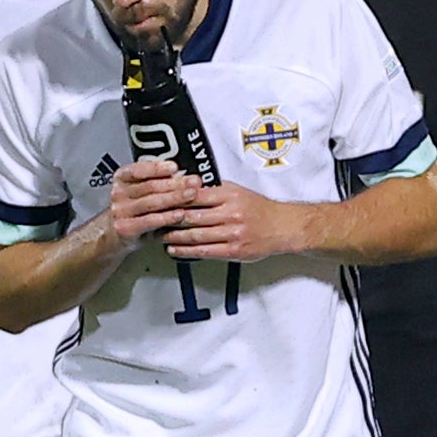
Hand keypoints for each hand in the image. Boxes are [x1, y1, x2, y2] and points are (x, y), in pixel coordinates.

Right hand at [106, 159, 194, 243]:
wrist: (117, 235)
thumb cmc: (135, 211)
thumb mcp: (144, 193)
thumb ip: (161, 183)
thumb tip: (187, 178)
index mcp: (122, 178)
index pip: (138, 169)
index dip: (157, 168)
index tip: (174, 167)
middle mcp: (119, 193)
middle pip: (150, 186)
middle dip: (175, 183)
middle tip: (194, 182)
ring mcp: (121, 211)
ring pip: (151, 202)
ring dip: (174, 198)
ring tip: (192, 195)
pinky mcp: (126, 229)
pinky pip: (150, 221)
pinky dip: (167, 217)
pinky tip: (180, 214)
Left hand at [164, 181, 312, 261]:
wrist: (283, 227)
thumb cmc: (259, 209)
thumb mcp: (237, 191)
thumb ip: (213, 190)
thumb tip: (187, 185)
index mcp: (229, 195)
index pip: (193, 194)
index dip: (174, 198)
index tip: (159, 200)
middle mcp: (230, 213)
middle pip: (190, 215)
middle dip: (169, 218)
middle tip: (153, 219)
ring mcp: (232, 233)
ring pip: (194, 234)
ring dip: (173, 236)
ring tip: (160, 235)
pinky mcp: (234, 250)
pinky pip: (204, 251)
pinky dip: (186, 250)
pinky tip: (175, 249)